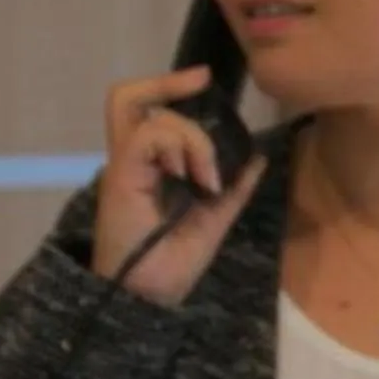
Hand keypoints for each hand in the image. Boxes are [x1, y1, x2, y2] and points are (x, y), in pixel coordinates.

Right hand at [92, 66, 263, 302]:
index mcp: (148, 169)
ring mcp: (124, 167)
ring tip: (207, 177)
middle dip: (165, 82)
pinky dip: (182, 147)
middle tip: (201, 80)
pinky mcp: (121, 176)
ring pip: (149, 114)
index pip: (146, 112)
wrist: (147, 299)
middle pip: (127, 98)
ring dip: (191, 136)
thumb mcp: (213, 221)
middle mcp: (132, 162)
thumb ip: (232, 189)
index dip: (168, 88)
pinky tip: (196, 178)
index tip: (204, 79)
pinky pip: (149, 136)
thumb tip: (257, 159)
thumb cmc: (170, 267)